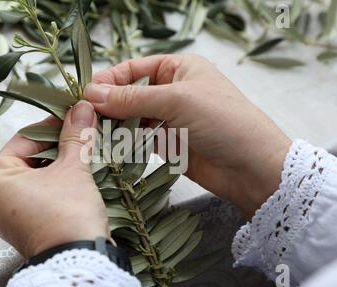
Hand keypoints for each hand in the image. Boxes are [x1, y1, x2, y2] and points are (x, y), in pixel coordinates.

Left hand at [0, 101, 108, 257]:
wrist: (80, 260)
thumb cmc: (67, 215)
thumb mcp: (72, 169)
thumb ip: (75, 136)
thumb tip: (82, 109)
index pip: (22, 140)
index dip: (50, 126)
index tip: (71, 118)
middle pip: (29, 158)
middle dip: (57, 146)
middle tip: (79, 134)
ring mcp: (12, 216)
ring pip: (37, 177)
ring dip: (60, 164)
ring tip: (82, 153)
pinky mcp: (28, 226)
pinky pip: (41, 195)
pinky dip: (58, 183)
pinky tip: (77, 175)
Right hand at [84, 54, 290, 216]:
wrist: (251, 168)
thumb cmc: (223, 122)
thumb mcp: (177, 101)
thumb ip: (132, 98)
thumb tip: (92, 94)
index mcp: (177, 68)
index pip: (133, 68)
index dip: (109, 80)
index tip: (85, 94)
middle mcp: (171, 90)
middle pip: (128, 93)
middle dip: (108, 105)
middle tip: (85, 118)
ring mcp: (169, 118)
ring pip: (131, 118)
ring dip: (114, 125)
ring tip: (94, 134)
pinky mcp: (167, 143)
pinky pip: (139, 139)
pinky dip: (125, 142)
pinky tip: (112, 146)